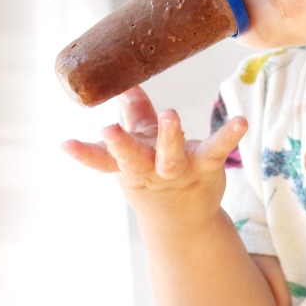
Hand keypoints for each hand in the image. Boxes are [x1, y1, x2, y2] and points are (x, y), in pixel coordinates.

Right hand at [61, 85, 246, 226]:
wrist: (182, 221)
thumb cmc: (154, 174)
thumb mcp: (139, 146)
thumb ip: (134, 114)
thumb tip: (125, 84)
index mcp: (127, 165)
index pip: (101, 160)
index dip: (82, 153)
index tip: (64, 145)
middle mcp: (149, 170)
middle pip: (132, 158)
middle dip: (120, 144)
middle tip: (108, 128)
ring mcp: (177, 171)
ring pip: (171, 155)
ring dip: (169, 136)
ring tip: (168, 115)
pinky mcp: (205, 167)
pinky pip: (217, 149)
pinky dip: (229, 135)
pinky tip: (241, 121)